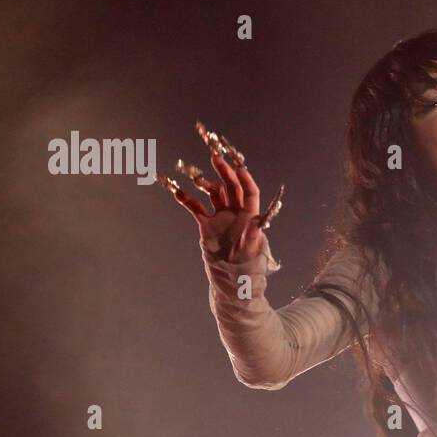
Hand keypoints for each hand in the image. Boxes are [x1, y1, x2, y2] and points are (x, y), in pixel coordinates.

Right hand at [154, 123, 283, 262]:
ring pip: (214, 194)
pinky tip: (176, 191)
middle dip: (224, 171)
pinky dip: (187, 199)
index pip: (250, 192)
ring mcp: (221, 218)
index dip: (245, 179)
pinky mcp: (207, 225)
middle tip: (215, 157)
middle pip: (231, 187)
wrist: (231, 280)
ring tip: (197, 178)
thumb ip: (254, 233)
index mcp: (250, 216)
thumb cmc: (247, 265)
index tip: (238, 167)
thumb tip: (259, 220)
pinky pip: (196, 208)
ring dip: (206, 183)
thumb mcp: (253, 249)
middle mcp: (236, 213)